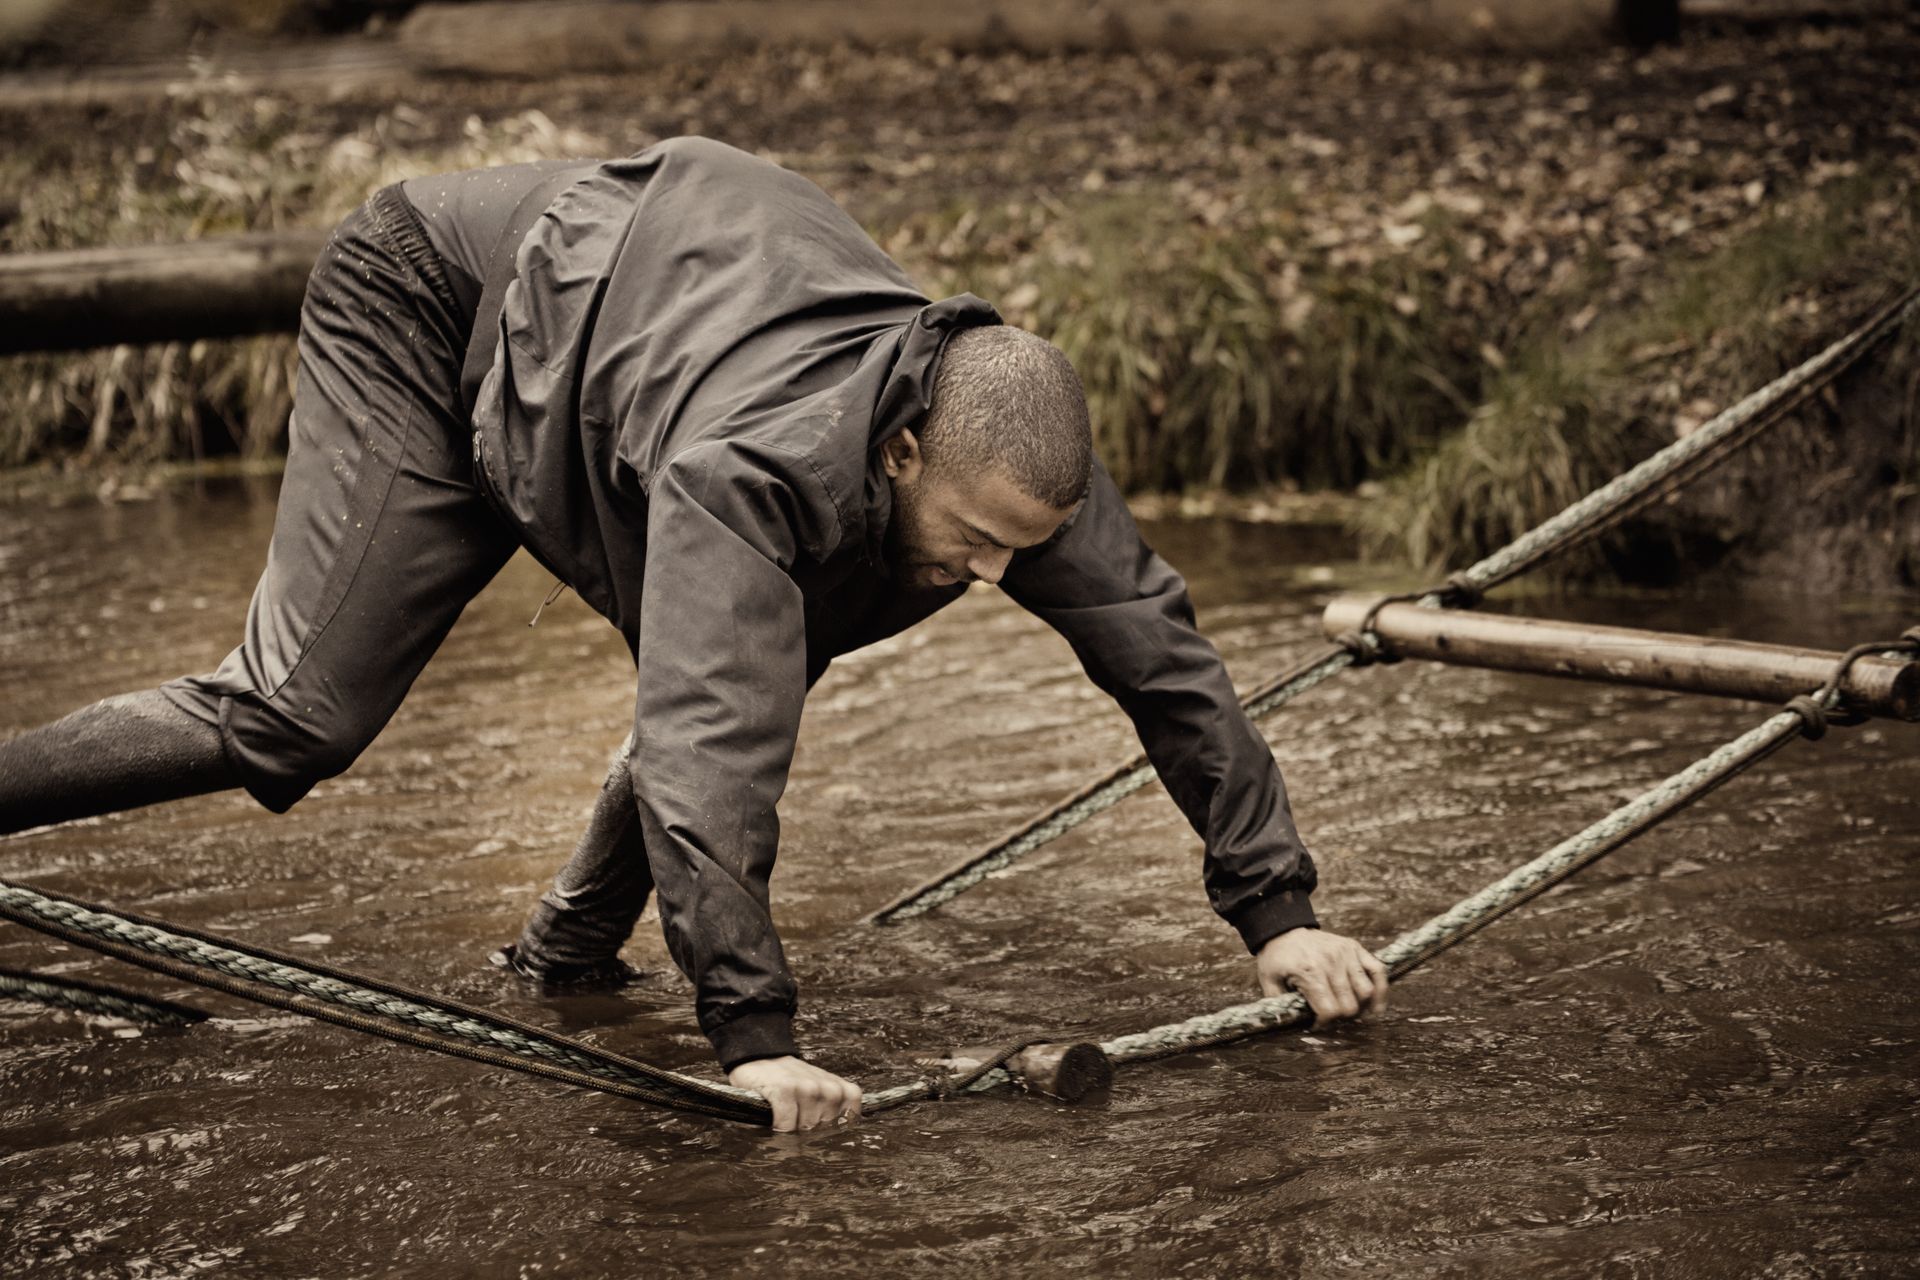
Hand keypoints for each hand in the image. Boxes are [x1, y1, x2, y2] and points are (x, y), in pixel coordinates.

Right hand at [728, 1056, 863, 1131]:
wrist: (758, 1058)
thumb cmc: (790, 1082)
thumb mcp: (816, 1093)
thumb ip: (828, 1113)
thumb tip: (831, 1148)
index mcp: (839, 1089)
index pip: (850, 1121)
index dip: (833, 1134)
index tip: (819, 1136)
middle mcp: (828, 1087)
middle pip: (825, 1131)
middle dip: (810, 1137)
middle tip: (796, 1129)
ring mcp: (807, 1087)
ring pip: (806, 1129)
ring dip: (792, 1133)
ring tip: (785, 1125)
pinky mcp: (785, 1089)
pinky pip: (786, 1125)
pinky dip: (779, 1129)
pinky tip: (774, 1123)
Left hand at [1256, 929, 1387, 1024]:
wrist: (1284, 929)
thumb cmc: (1277, 957)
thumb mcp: (1268, 980)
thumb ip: (1280, 1004)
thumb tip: (1292, 1025)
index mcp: (1310, 972)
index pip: (1330, 1011)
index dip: (1323, 1023)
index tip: (1316, 1024)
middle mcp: (1331, 963)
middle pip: (1350, 1006)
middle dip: (1340, 1017)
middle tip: (1330, 1015)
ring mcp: (1346, 954)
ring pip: (1366, 992)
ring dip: (1359, 1006)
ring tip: (1349, 1009)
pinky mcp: (1355, 948)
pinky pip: (1378, 971)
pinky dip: (1381, 990)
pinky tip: (1376, 1006)